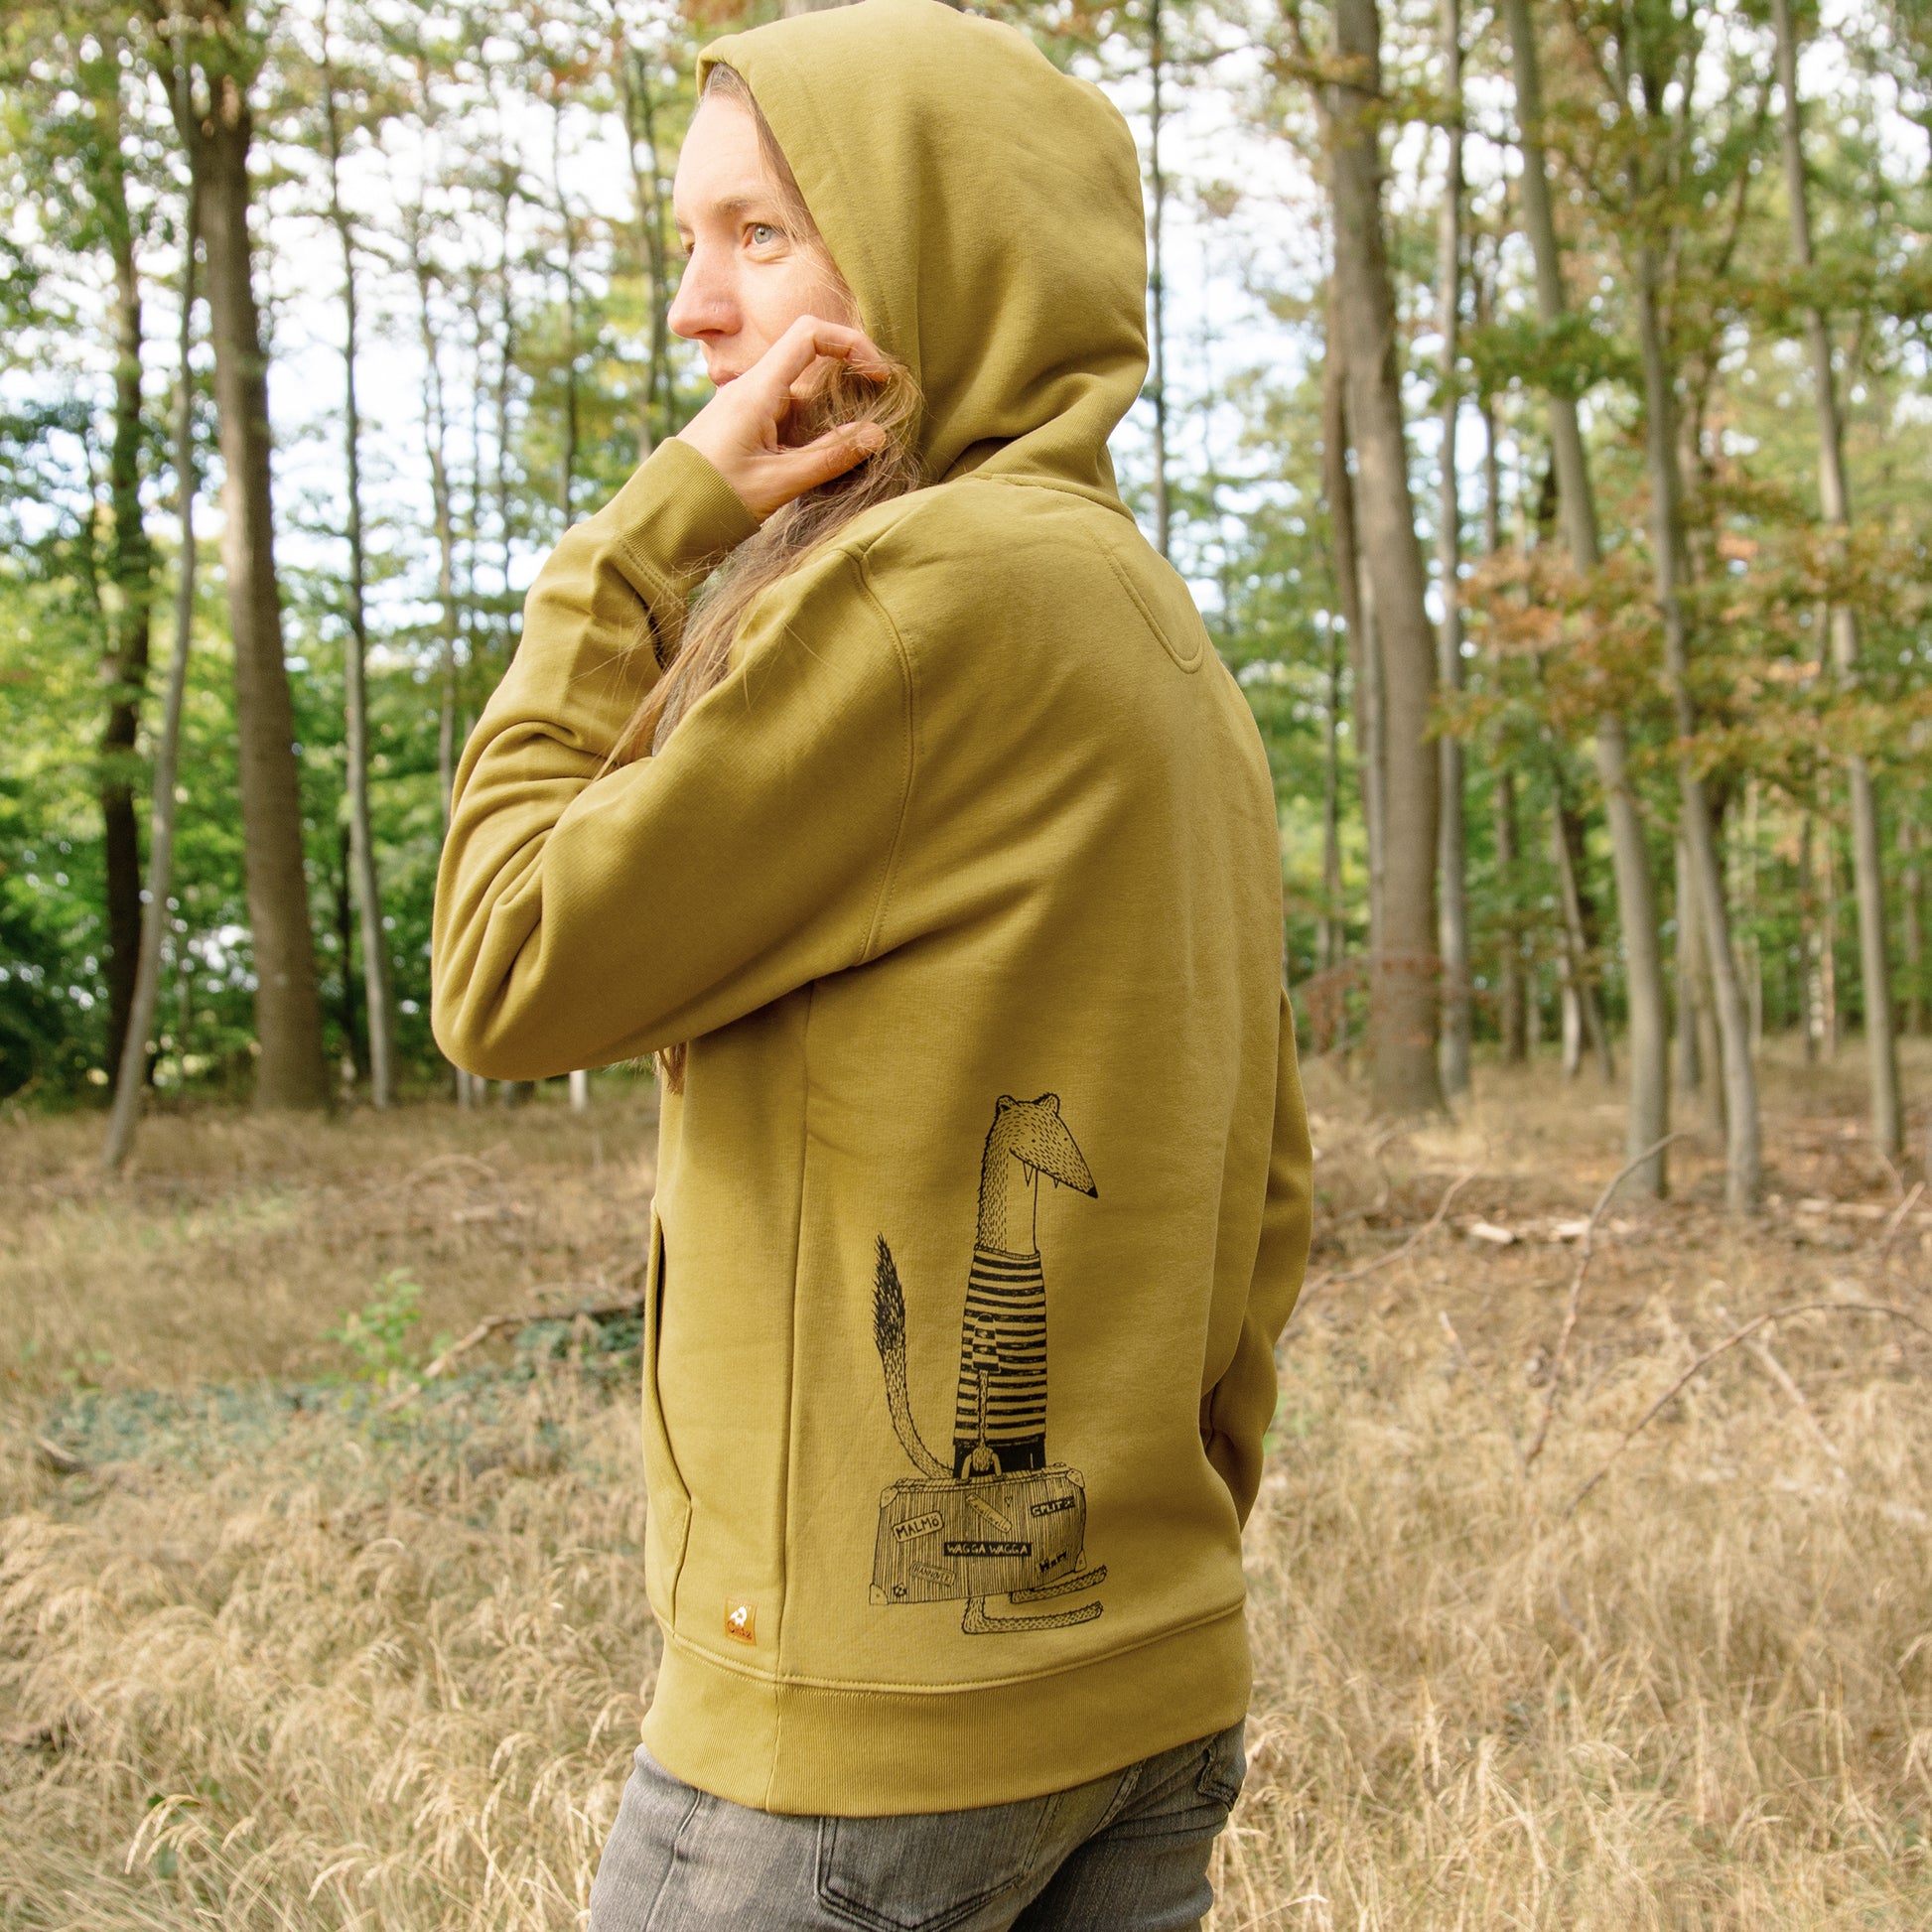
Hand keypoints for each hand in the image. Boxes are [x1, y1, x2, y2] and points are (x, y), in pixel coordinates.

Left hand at [676, 315, 892, 521]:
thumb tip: (876, 434)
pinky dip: (812, 430)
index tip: (877, 376)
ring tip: (849, 453)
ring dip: (831, 415)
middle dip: (848, 384)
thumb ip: (829, 457)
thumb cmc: (713, 499)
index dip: (850, 344)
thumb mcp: (778, 483)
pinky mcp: (745, 424)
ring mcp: (747, 404)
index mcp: (757, 390)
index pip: (810, 334)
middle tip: (875, 416)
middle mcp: (751, 387)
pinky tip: (821, 462)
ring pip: (802, 393)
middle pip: (811, 362)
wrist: (664, 515)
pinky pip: (788, 414)